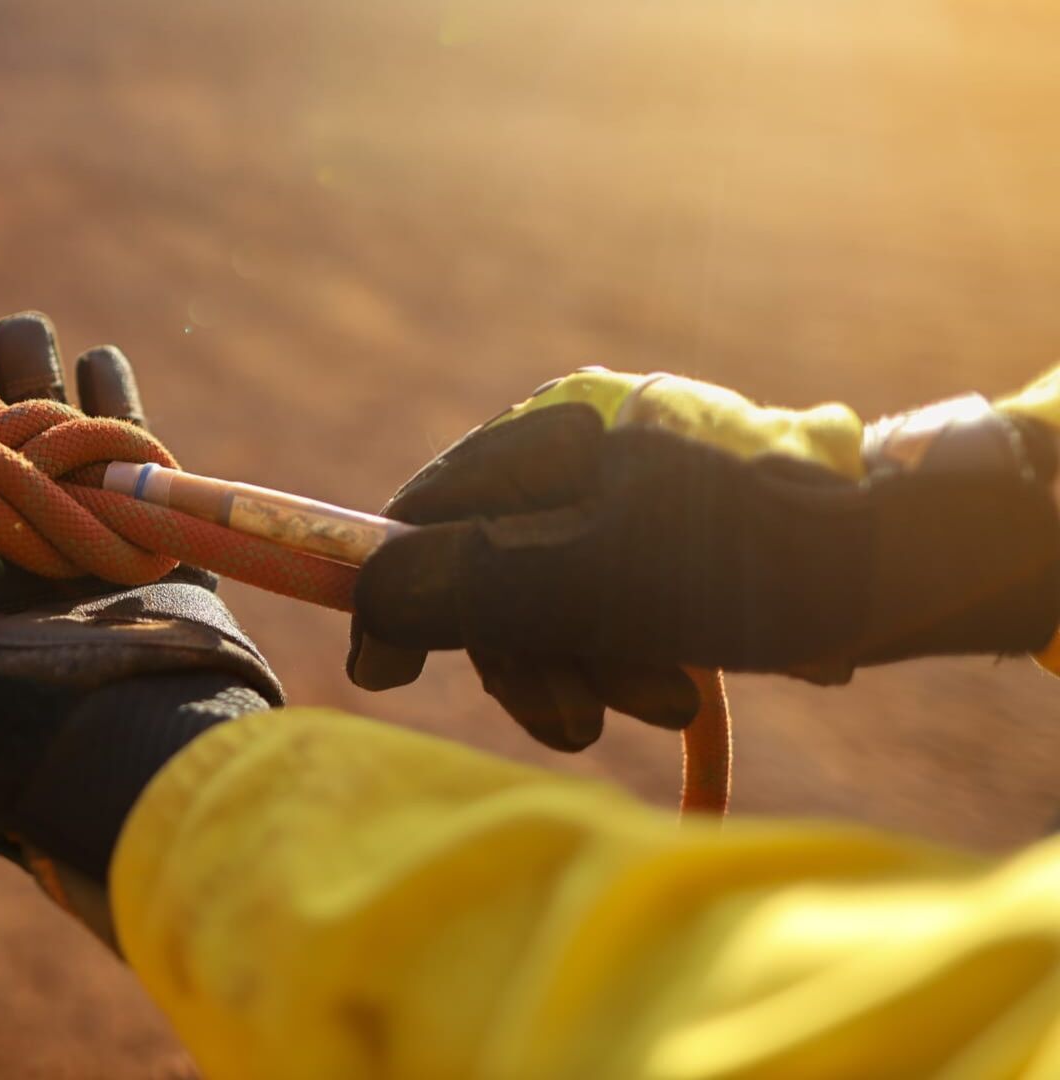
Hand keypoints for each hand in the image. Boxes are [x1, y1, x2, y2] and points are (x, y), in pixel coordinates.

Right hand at [348, 369, 1059, 750]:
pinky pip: (619, 607)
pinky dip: (639, 655)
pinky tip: (691, 688)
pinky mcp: (681, 540)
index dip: (401, 596)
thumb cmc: (759, 561)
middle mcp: (586, 450)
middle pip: (494, 568)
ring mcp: (635, 493)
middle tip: (581, 726)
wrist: (927, 556)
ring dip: (598, 668)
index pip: (430, 511)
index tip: (388, 675)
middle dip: (533, 656)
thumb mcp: (597, 581)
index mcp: (555, 430)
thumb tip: (367, 600)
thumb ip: (472, 588)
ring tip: (674, 702)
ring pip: (560, 599)